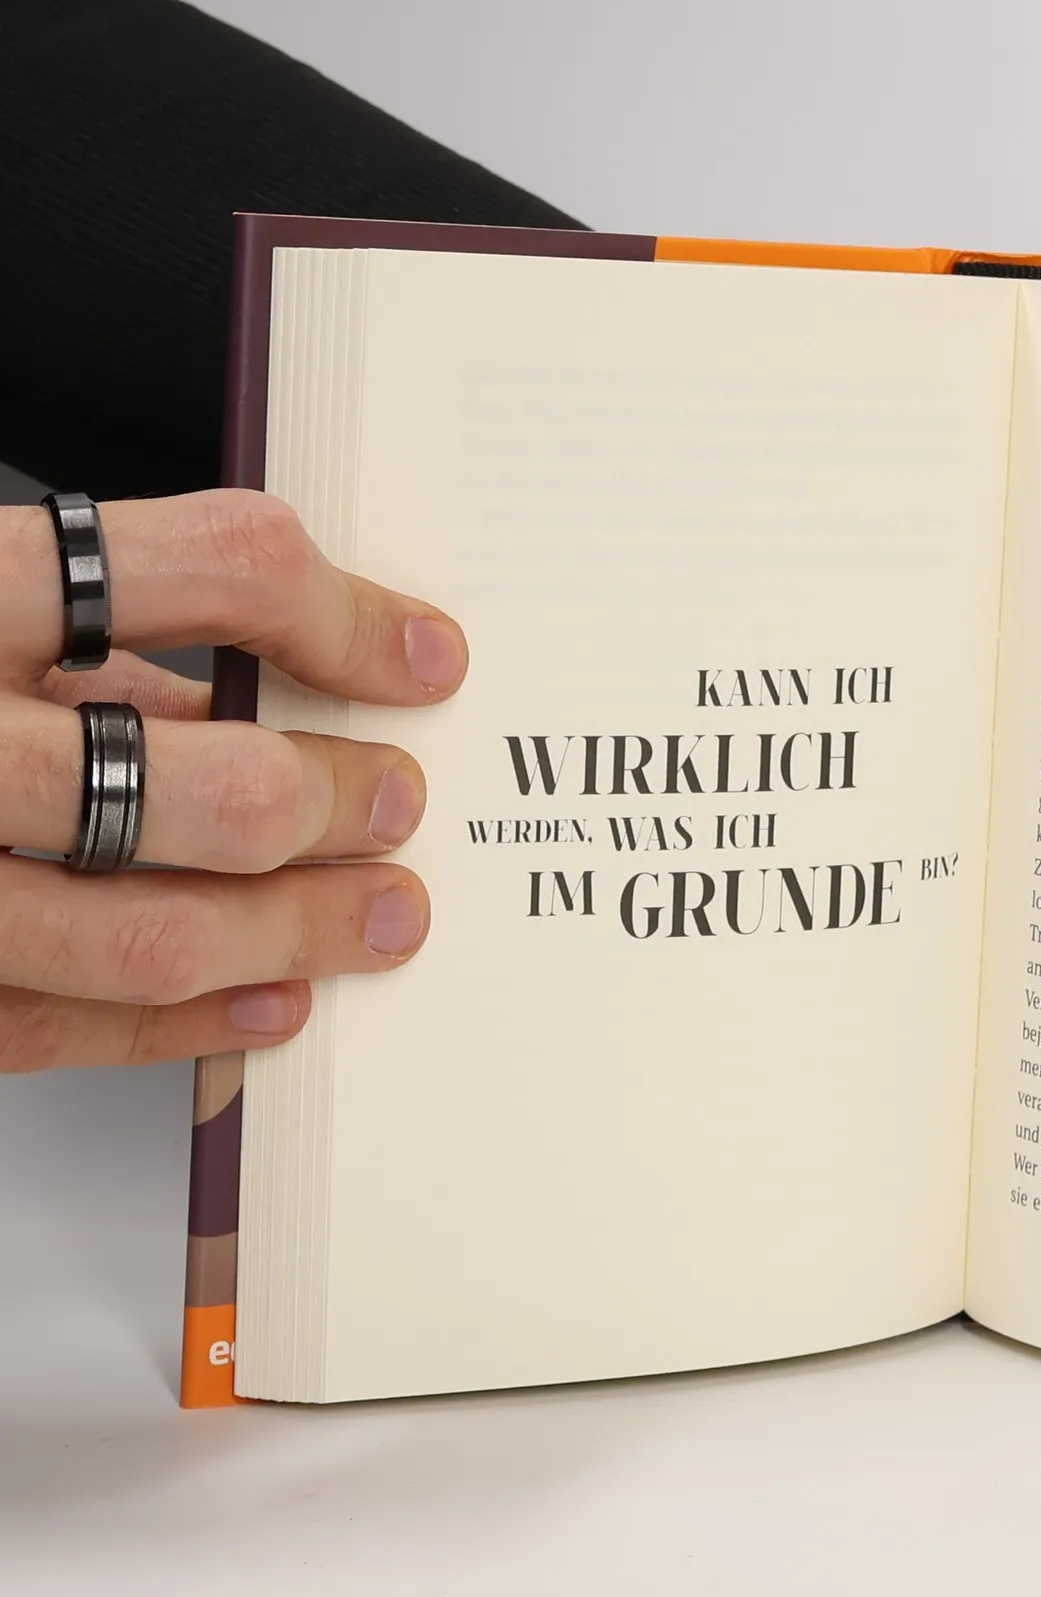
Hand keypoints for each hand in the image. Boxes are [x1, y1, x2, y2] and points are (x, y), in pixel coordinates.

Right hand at [0, 490, 465, 1070]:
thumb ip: (91, 639)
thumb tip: (275, 685)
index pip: (217, 569)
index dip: (349, 616)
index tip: (426, 658)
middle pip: (207, 778)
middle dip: (336, 802)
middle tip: (399, 804)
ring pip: (149, 929)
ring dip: (296, 931)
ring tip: (380, 917)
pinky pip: (58, 1027)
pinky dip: (187, 1024)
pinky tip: (270, 1003)